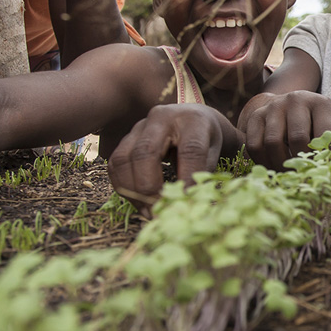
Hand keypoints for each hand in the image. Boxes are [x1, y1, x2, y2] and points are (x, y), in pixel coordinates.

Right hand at [108, 104, 242, 215]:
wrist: (193, 118)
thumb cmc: (207, 140)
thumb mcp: (215, 154)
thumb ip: (203, 174)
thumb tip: (190, 204)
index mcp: (192, 120)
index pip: (190, 150)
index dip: (188, 178)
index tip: (186, 202)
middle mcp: (162, 118)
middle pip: (146, 152)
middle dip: (149, 187)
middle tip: (158, 212)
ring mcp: (140, 126)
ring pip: (123, 158)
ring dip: (132, 190)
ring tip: (147, 212)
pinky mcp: (126, 137)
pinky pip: (115, 164)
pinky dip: (123, 186)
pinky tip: (138, 202)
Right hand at [239, 91, 330, 169]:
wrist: (289, 106)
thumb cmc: (315, 124)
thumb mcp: (329, 128)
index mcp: (320, 104)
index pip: (324, 134)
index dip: (322, 157)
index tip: (319, 171)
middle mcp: (296, 99)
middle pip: (297, 138)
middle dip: (300, 163)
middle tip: (302, 176)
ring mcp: (274, 106)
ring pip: (273, 143)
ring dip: (279, 165)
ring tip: (287, 175)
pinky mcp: (256, 115)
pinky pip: (254, 145)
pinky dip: (263, 162)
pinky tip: (272, 168)